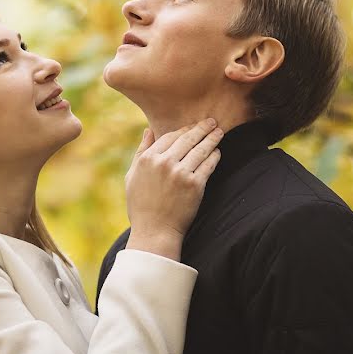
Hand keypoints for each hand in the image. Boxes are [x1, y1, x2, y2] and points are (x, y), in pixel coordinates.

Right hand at [125, 119, 222, 260]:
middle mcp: (164, 163)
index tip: (193, 127)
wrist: (155, 231)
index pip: (170, 136)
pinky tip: (218, 152)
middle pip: (187, 139)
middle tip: (212, 122)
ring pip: (200, 149)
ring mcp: (180, 173)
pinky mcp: (195, 185)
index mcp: (148, 159)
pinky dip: (214, 156)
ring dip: (212, 138)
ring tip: (219, 132)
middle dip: (202, 128)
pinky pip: (208, 165)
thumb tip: (148, 131)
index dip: (184, 130)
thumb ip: (141, 151)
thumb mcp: (132, 176)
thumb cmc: (141, 206)